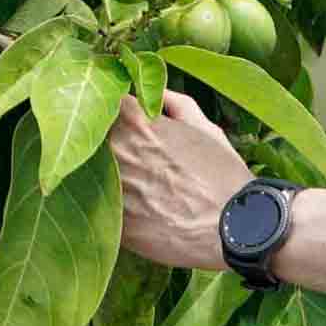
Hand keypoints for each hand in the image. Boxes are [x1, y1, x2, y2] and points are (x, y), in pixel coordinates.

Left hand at [109, 93, 258, 273]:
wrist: (233, 230)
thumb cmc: (224, 177)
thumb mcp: (207, 130)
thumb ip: (176, 105)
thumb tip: (157, 95)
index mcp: (135, 122)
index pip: (105, 104)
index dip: (115, 115)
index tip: (124, 124)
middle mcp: (115, 150)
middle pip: (94, 140)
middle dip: (110, 146)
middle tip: (133, 160)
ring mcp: (108, 187)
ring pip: (91, 174)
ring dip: (105, 177)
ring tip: (138, 187)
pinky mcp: (110, 221)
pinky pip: (101, 207)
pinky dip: (111, 206)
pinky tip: (137, 212)